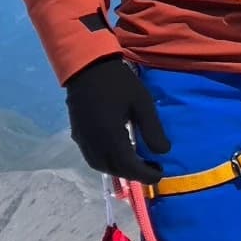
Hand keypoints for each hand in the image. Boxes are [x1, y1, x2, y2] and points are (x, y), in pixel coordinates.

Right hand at [65, 56, 170, 183]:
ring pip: (101, 166)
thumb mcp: (142, 104)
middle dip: (135, 174)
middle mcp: (94, 143)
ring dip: (120, 170)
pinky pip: (92, 157)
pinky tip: (118, 155)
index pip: (129, 166)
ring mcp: (83, 140)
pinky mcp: (77, 134)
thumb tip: (163, 152)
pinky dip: (107, 162)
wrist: (87, 66)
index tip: (160, 173)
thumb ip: (153, 130)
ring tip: (137, 163)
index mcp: (110, 137)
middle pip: (114, 169)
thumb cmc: (118, 83)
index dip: (146, 174)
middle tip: (152, 168)